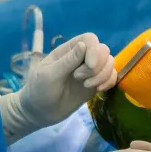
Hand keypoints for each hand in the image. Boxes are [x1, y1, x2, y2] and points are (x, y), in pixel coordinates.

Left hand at [0, 33, 115, 141]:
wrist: (40, 112)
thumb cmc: (39, 91)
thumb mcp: (49, 75)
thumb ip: (67, 61)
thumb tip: (83, 45)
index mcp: (67, 51)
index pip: (90, 39)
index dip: (94, 50)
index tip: (89, 67)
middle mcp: (81, 58)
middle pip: (103, 50)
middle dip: (97, 66)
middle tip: (80, 79)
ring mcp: (89, 71)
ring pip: (109, 62)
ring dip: (103, 75)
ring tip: (87, 86)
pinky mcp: (94, 84)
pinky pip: (111, 76)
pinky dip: (109, 82)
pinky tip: (98, 90)